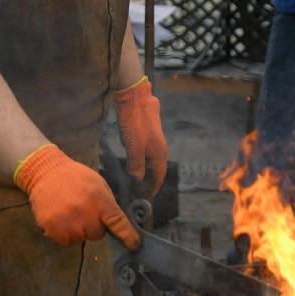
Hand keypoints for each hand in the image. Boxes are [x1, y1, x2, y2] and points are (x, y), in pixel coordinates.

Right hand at [14, 144, 139, 249]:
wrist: (46, 171)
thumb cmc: (75, 177)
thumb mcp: (97, 184)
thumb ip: (107, 203)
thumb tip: (116, 224)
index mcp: (99, 199)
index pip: (117, 221)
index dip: (127, 235)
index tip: (135, 245)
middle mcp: (85, 212)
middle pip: (97, 234)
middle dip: (92, 226)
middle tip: (82, 210)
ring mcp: (68, 222)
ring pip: (80, 239)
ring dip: (77, 230)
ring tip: (68, 212)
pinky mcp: (52, 228)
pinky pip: (64, 241)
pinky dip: (63, 234)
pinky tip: (59, 218)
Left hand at [114, 77, 168, 196]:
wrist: (135, 95)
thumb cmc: (135, 122)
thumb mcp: (134, 147)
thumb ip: (136, 166)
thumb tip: (137, 183)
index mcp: (159, 153)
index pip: (158, 178)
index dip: (152, 189)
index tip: (143, 200)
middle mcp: (160, 148)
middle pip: (156, 170)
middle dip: (148, 183)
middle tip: (137, 193)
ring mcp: (155, 139)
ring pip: (151, 161)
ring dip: (145, 172)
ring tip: (135, 181)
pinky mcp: (148, 132)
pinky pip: (147, 153)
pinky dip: (142, 162)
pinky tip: (133, 162)